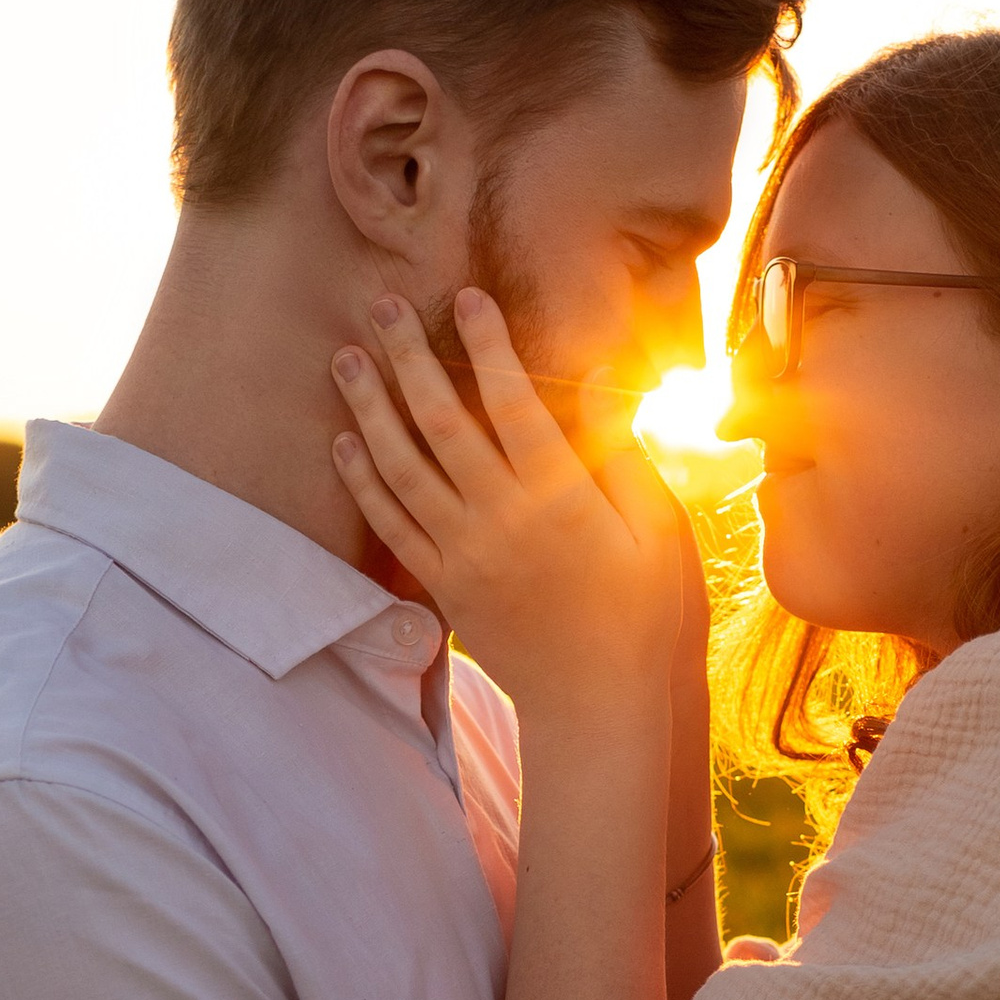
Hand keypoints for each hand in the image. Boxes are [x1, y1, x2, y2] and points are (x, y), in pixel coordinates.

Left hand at [330, 288, 684, 725]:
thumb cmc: (640, 613)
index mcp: (559, 498)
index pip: (514, 402)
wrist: (593, 703)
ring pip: (401, 468)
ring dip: (369, 409)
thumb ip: (623, 450)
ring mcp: (463, 553)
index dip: (488, 345)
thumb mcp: (655, 529)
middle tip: (381, 303)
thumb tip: (601, 376)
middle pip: (441, 422)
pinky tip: (345, 442)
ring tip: (345, 358)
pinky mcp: (443, 585)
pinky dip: (363, 482)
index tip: (466, 296)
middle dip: (409, 357)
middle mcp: (501, 519)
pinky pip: (391, 526)